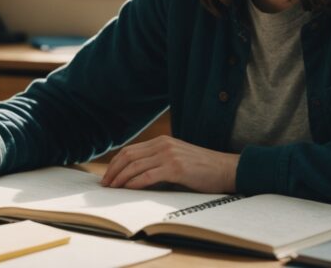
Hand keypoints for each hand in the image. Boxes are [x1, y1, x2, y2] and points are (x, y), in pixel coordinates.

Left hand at [100, 135, 238, 192]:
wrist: (225, 169)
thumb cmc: (202, 169)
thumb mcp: (177, 159)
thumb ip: (158, 163)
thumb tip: (135, 178)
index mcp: (162, 142)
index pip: (131, 150)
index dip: (115, 163)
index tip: (107, 176)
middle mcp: (163, 145)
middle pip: (129, 156)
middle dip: (113, 171)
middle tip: (105, 184)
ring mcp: (169, 155)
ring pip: (135, 166)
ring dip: (120, 178)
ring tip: (113, 189)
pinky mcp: (176, 168)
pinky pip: (148, 175)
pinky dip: (135, 182)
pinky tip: (128, 189)